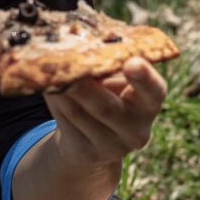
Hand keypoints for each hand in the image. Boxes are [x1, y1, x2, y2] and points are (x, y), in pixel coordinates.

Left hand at [43, 57, 167, 168]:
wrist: (98, 136)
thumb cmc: (112, 92)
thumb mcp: (118, 79)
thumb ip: (108, 67)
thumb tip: (79, 47)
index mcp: (150, 103)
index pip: (154, 91)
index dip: (144, 78)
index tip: (132, 62)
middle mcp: (136, 129)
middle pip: (106, 108)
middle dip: (83, 87)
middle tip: (67, 66)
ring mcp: (111, 146)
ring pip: (78, 114)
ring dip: (59, 90)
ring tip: (46, 69)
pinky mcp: (86, 153)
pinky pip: (64, 122)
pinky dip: (53, 101)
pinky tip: (45, 85)